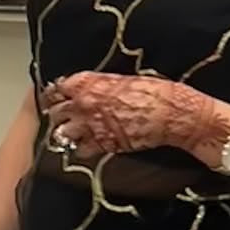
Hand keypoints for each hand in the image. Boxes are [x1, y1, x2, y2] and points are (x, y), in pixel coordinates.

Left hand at [40, 72, 229, 159]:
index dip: (57, 93)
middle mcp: (85, 105)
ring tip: (73, 133)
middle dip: (58, 114)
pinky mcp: (103, 145)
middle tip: (63, 116)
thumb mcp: (125, 79)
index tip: (57, 96)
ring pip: (63, 133)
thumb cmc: (156, 91)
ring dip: (67, 133)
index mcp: (89, 84)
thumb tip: (91, 87)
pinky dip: (82, 149)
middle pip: (56, 111)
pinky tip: (88, 145)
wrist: (174, 113)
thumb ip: (101, 85)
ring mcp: (92, 127)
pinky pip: (80, 150)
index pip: (58, 88)